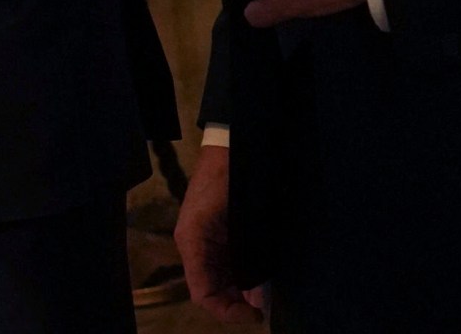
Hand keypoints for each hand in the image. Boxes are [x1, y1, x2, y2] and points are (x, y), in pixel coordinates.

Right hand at [175, 145, 265, 323]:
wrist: (234, 146)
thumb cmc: (225, 179)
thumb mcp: (224, 221)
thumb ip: (231, 259)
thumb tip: (252, 295)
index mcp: (193, 246)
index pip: (204, 294)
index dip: (226, 311)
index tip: (255, 314)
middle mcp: (201, 248)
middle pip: (216, 290)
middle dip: (238, 302)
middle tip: (264, 308)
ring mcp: (215, 240)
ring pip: (227, 279)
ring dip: (245, 291)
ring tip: (267, 298)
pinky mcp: (231, 232)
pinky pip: (237, 262)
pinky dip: (250, 275)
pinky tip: (266, 279)